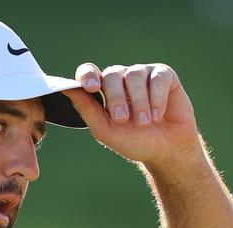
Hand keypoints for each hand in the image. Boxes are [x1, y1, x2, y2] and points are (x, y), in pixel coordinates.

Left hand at [62, 63, 201, 167]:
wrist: (166, 150)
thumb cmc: (133, 140)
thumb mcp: (105, 130)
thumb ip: (86, 109)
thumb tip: (66, 90)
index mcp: (103, 89)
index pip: (89, 72)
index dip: (88, 76)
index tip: (92, 88)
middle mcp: (121, 78)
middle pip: (112, 74)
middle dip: (116, 98)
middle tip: (122, 120)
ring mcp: (143, 74)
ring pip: (135, 75)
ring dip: (139, 102)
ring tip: (144, 123)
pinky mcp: (164, 75)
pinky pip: (158, 78)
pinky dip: (157, 99)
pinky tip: (157, 115)